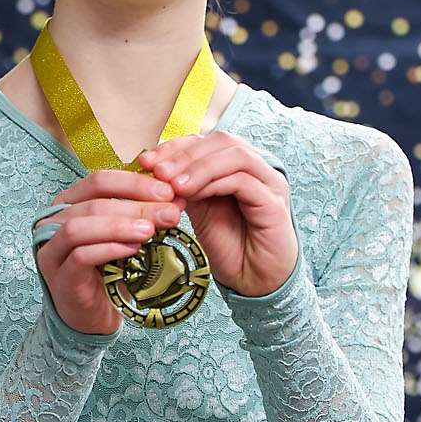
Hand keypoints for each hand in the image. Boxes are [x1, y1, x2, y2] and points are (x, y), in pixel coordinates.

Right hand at [33, 169, 186, 334]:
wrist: (93, 315)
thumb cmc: (108, 271)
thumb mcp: (127, 237)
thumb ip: (145, 217)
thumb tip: (177, 200)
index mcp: (69, 204)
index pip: (99, 180)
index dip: (135, 182)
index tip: (168, 192)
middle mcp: (53, 222)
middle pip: (93, 200)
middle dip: (136, 204)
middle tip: (169, 213)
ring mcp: (52, 250)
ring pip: (80, 226)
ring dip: (119, 225)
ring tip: (150, 231)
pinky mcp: (59, 276)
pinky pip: (80, 255)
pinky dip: (109, 249)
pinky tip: (133, 250)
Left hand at [136, 132, 298, 296]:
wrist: (253, 280)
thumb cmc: (230, 246)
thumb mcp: (199, 210)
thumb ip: (185, 187)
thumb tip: (155, 170)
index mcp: (237, 165)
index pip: (206, 141)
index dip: (175, 147)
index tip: (147, 162)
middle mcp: (258, 167)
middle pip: (221, 140)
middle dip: (184, 154)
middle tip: (157, 171)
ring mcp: (269, 181)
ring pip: (234, 154)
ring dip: (198, 166)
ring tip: (173, 184)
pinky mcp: (274, 201)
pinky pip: (243, 180)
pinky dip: (214, 183)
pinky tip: (192, 195)